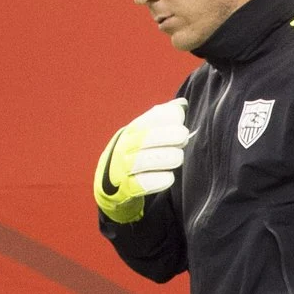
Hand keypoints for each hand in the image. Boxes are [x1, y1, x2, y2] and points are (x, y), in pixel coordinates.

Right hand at [93, 99, 187, 221]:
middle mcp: (124, 146)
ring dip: (169, 157)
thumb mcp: (145, 134)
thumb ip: (164, 119)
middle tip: (182, 138)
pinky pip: (148, 183)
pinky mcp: (127, 188)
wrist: (111, 184)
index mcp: (132, 130)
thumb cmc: (137, 154)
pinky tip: (167, 176)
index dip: (170, 116)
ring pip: (148, 160)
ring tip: (176, 157)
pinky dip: (162, 179)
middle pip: (148, 136)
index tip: (179, 119)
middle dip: (171, 136)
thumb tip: (182, 105)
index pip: (152, 117)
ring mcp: (123, 167)